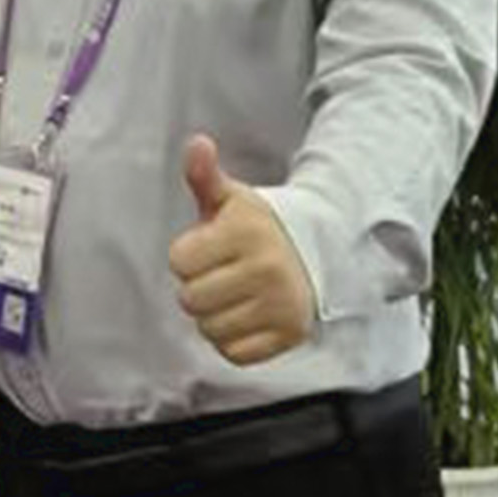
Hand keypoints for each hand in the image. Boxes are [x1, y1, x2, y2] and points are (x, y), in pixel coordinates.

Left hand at [166, 135, 316, 365]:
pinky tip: (248, 315)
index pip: (179, 262)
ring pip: (208, 329)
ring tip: (237, 293)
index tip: (211, 247)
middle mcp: (267, 269)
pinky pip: (233, 352)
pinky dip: (233, 339)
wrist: (318, 254)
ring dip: (214, 315)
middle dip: (199, 286)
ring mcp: (281, 305)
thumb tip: (197, 144)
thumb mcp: (231, 199)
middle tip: (224, 273)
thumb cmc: (258, 227)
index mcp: (246, 232)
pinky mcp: (288, 335)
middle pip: (189, 300)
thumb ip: (205, 176)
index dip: (188, 255)